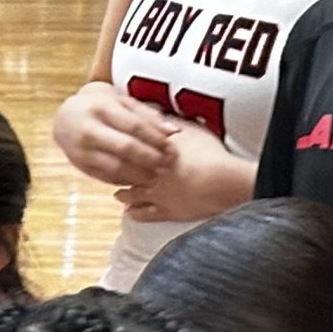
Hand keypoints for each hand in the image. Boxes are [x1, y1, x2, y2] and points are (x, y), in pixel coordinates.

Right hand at [53, 81, 175, 186]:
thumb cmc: (100, 107)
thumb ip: (147, 115)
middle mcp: (88, 130)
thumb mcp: (121, 102)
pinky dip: (126, 180)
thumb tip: (174, 132)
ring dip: (140, 174)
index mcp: (101, 108)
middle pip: (126, 148)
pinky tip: (139, 179)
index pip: (135, 126)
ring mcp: (81, 150)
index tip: (172, 148)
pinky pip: (106, 177)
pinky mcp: (80, 166)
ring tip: (157, 176)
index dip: (156, 139)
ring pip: (116, 167)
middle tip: (167, 165)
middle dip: (151, 158)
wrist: (64, 118)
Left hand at [115, 118, 239, 222]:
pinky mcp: (167, 211)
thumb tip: (159, 117)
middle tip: (111, 176)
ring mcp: (158, 194)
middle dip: (119, 176)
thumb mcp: (192, 130)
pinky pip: (145, 214)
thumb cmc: (209, 154)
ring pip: (133, 195)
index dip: (123, 154)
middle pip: (128, 175)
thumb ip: (172, 124)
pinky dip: (135, 213)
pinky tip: (130, 213)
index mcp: (156, 153)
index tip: (115, 153)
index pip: (133, 153)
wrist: (221, 181)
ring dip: (124, 195)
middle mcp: (152, 174)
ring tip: (118, 194)